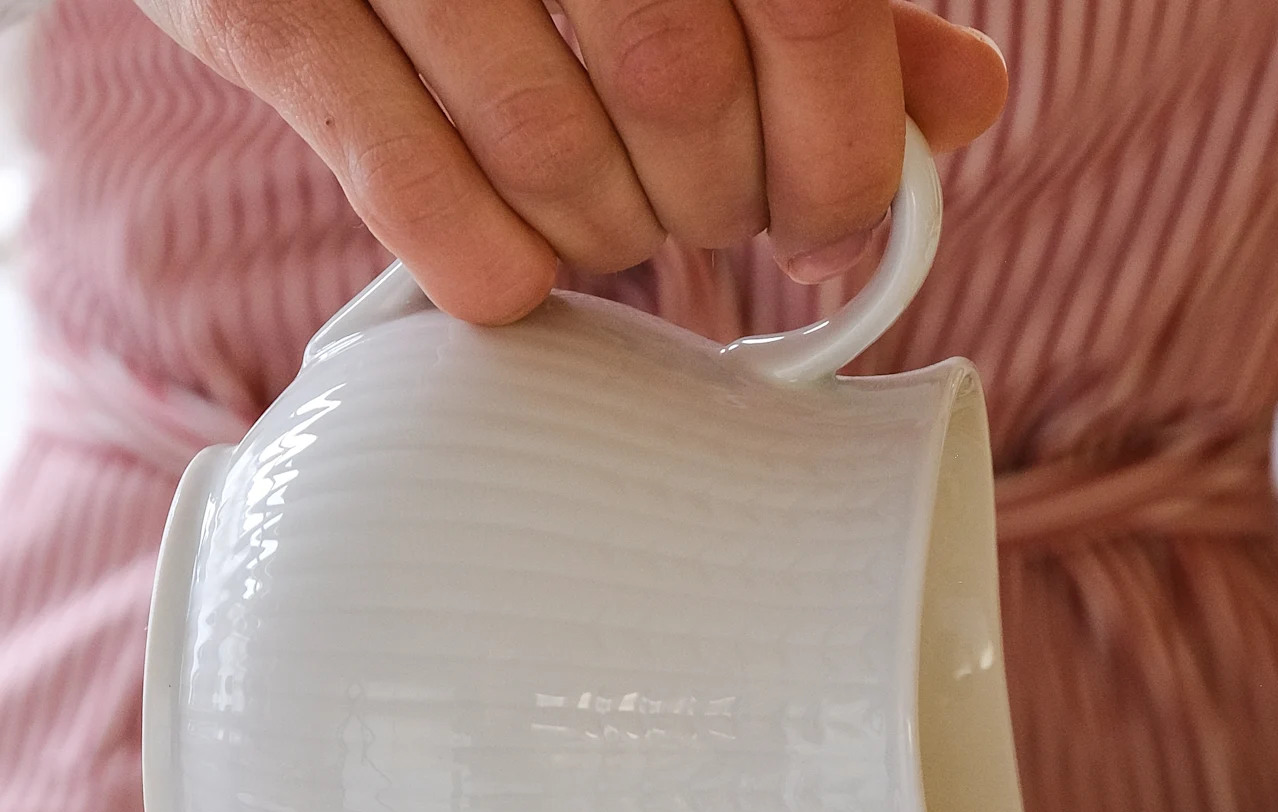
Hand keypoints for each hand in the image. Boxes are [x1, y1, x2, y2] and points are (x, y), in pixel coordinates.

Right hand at [139, 1, 1007, 321]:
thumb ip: (821, 3)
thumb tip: (965, 102)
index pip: (801, 1)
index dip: (842, 148)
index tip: (838, 233)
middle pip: (677, 84)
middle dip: (716, 197)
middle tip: (707, 218)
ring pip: (551, 151)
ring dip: (606, 233)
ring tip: (608, 220)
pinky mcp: (259, 0)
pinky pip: (406, 184)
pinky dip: (484, 261)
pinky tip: (513, 267)